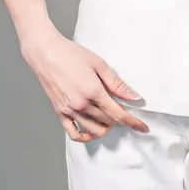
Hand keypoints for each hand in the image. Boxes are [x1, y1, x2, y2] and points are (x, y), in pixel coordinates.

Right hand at [20, 26, 149, 140]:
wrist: (46, 53)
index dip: (132, 122)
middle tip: (127, 114)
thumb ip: (116, 83)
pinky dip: (86, 136)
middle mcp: (81, 105)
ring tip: (111, 118)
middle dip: (120, 121)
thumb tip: (134, 97)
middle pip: (107, 122)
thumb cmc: (72, 54)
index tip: (143, 127)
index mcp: (93, 92)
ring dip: (106, 128)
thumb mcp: (98, 64)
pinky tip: (93, 131)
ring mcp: (69, 110)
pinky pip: (74, 133)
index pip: (118, 114)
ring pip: (93, 130)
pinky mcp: (60, 112)